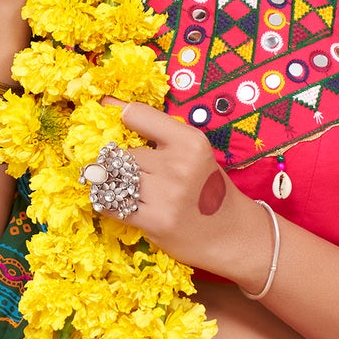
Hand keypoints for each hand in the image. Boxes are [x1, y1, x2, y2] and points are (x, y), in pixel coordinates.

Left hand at [116, 104, 272, 289]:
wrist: (232, 235)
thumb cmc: (208, 189)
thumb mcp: (192, 152)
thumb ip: (155, 130)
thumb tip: (106, 104)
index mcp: (191, 141)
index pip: (136, 114)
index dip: (118, 118)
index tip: (111, 123)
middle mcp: (179, 165)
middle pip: (122, 153)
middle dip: (121, 163)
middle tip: (134, 174)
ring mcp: (166, 195)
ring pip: (114, 177)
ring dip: (113, 184)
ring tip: (128, 190)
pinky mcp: (155, 221)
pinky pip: (110, 205)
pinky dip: (108, 204)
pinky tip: (121, 205)